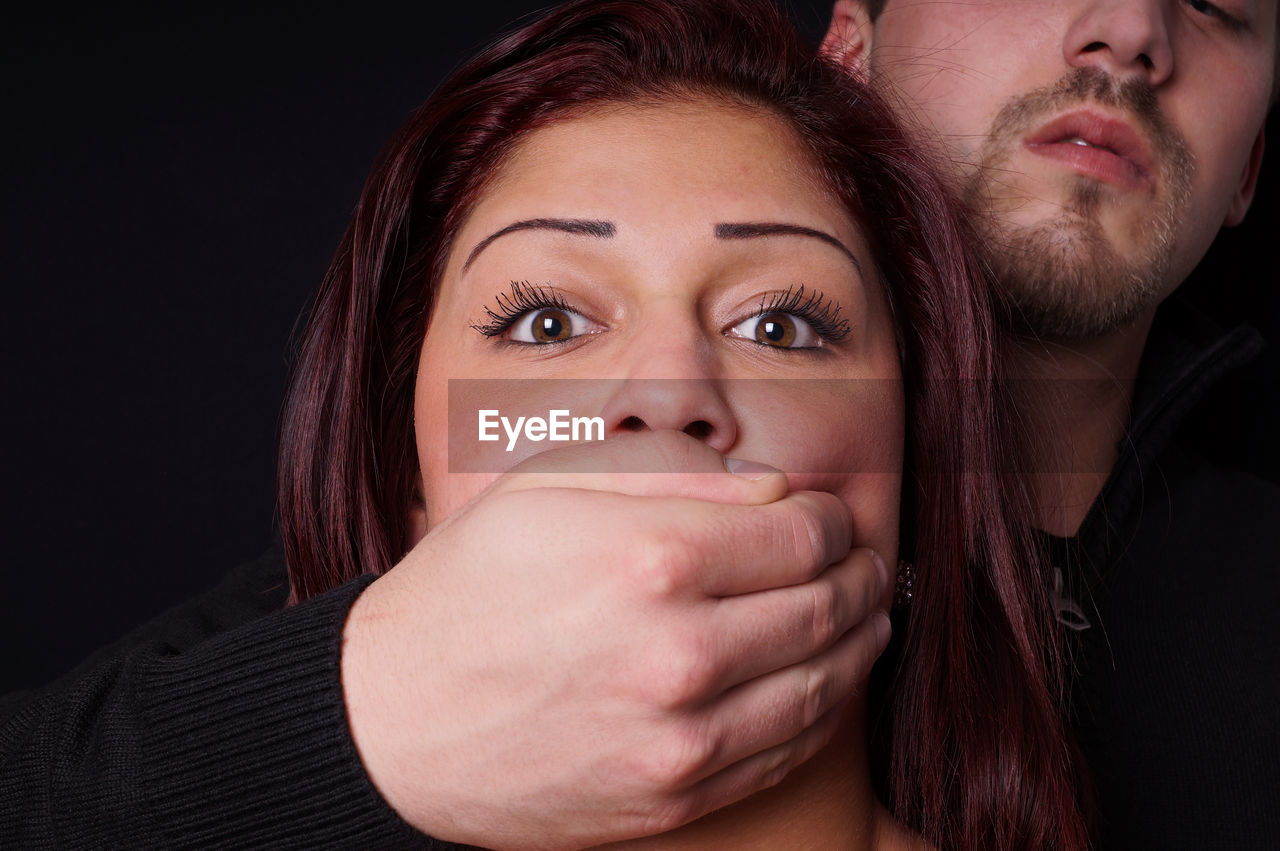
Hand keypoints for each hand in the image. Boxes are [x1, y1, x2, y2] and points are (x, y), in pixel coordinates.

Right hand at [340, 430, 891, 849]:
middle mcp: (680, 652)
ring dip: (860, 643)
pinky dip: (822, 710)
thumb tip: (769, 488)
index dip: (830, 520)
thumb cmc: (465, 590)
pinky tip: (824, 682)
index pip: (803, 535)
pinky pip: (784, 751)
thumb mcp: (546, 488)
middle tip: (866, 563)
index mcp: (652, 557)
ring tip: (867, 619)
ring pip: (822, 683)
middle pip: (826, 607)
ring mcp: (681, 736)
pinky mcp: (673, 794)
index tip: (825, 517)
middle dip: (860, 576)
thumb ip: (670, 471)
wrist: (394, 722)